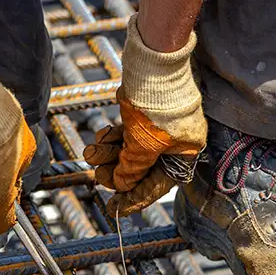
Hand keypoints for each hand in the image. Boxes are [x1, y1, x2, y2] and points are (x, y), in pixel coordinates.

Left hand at [84, 14, 205, 215]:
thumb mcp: (143, 146)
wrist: (153, 65)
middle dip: (117, 172)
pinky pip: (127, 135)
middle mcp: (174, 144)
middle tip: (97, 175)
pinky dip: (113, 138)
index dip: (134, 199)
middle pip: (141, 169)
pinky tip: (101, 137)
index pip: (156, 186)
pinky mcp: (145, 116)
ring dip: (109, 154)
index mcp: (184, 154)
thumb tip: (121, 185)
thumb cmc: (156, 107)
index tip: (114, 209)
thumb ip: (132, 170)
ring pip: (130, 151)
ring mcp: (159, 129)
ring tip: (91, 153)